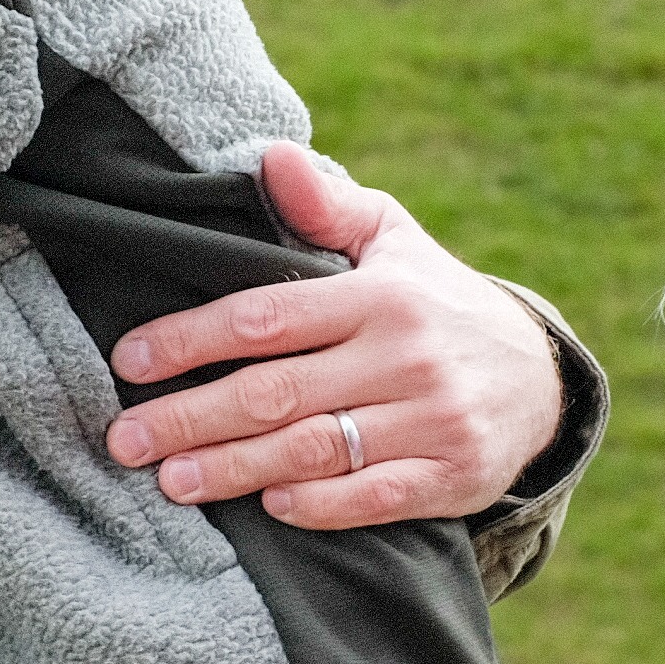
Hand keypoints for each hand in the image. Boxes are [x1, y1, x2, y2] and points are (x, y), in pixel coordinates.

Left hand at [105, 144, 563, 527]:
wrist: (540, 379)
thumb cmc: (435, 303)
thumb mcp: (392, 240)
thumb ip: (325, 208)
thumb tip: (270, 156)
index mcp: (381, 295)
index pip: (267, 316)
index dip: (191, 337)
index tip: (130, 359)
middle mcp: (406, 356)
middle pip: (277, 392)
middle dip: (191, 418)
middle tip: (124, 439)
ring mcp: (432, 419)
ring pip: (315, 449)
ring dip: (235, 469)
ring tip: (171, 481)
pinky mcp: (453, 474)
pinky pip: (375, 497)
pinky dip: (320, 506)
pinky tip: (269, 507)